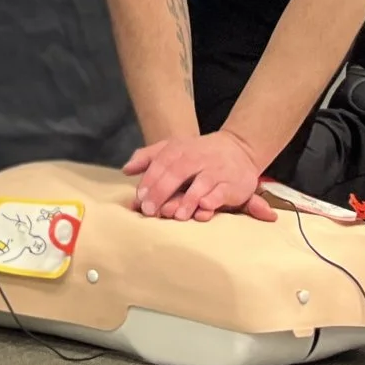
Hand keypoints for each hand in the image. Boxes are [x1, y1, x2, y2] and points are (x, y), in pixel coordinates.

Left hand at [123, 131, 274, 222]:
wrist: (238, 149)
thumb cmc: (197, 153)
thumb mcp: (173, 149)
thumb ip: (148, 157)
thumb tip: (126, 169)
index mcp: (180, 149)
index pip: (162, 163)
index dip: (150, 180)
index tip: (140, 198)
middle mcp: (198, 157)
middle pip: (178, 172)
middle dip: (162, 191)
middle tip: (150, 211)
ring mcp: (216, 170)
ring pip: (201, 184)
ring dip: (188, 199)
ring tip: (176, 215)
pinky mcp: (232, 184)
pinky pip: (222, 192)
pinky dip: (213, 200)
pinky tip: (203, 208)